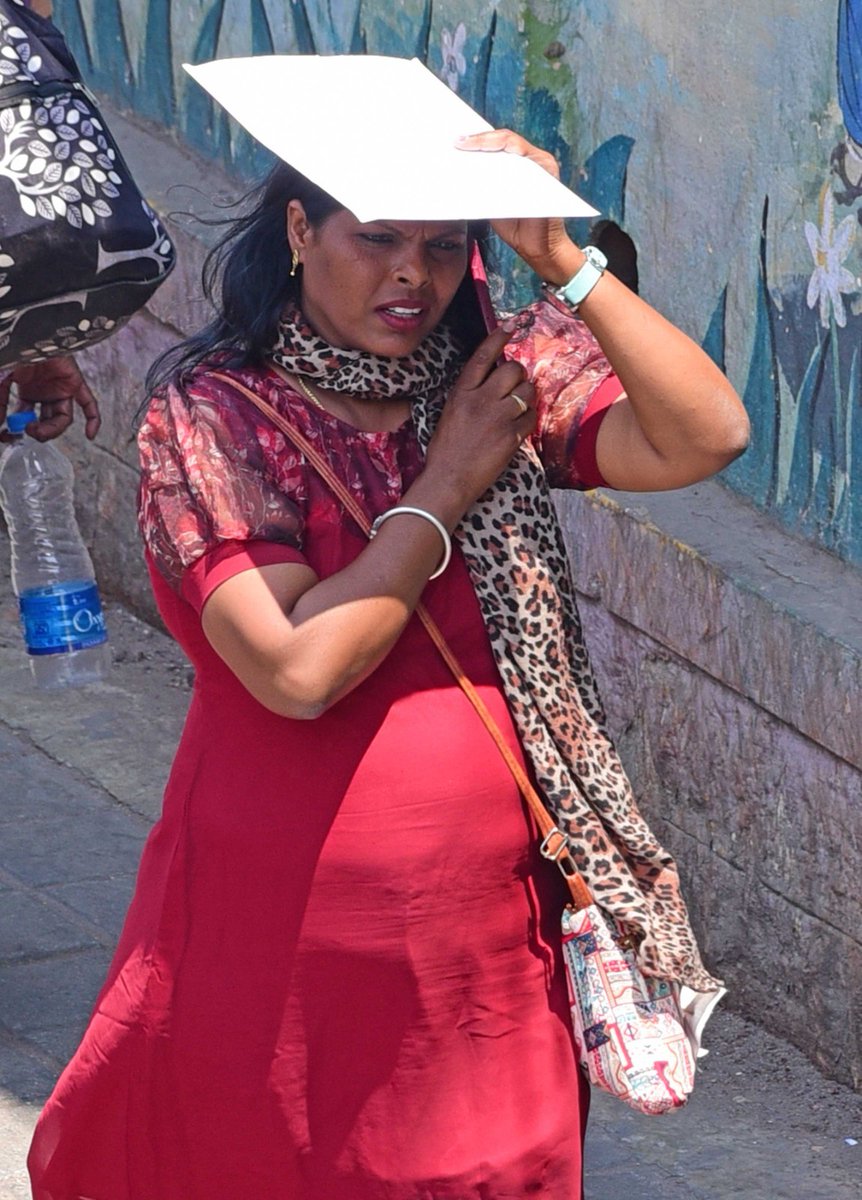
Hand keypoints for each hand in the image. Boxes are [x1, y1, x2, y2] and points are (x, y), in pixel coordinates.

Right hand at [0, 356, 100, 441]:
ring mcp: (60, 386)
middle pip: (46, 420)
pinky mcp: (74, 381)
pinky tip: (90, 435)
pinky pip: (88, 403)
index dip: (18, 429)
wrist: (24, 331)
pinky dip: (93, 419)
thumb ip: (0, 401)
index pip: (26, 416)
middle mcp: (44, 390)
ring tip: (37, 430)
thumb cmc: (13, 350)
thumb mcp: (1, 378)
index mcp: (27, 389)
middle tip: (27, 431)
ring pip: (63, 418)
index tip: (8, 436)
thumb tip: (0, 427)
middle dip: (37, 431)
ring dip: (52, 429)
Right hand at [422, 327, 536, 509]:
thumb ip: (468, 394)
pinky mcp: (512, 436)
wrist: (449, 479)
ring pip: (527, 390)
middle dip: (518, 374)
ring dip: (527, 395)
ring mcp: (499, 417)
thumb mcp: (449, 413)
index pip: (483, 356)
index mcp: (461, 392)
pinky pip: (532, 416)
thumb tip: (490, 380)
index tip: (511, 327)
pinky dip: (529, 418)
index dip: (498, 338)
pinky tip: (520, 425)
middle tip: (515, 384)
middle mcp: (481, 400)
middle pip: (513, 370)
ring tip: (518, 407)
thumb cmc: (445, 450)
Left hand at [455, 130, 582, 285]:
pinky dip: (505, 165)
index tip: (455, 141)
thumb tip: (456, 168)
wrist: (538, 248)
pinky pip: (524, 164)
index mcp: (520, 161)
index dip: (476, 138)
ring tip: (466, 149)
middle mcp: (533, 158)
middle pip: (503, 139)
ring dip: (489, 146)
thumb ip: (483, 183)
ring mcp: (543, 164)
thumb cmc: (515, 226)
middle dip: (479, 139)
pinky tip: (484, 170)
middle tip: (457, 142)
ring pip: (513, 146)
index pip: (496, 141)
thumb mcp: (493, 200)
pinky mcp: (548, 175)